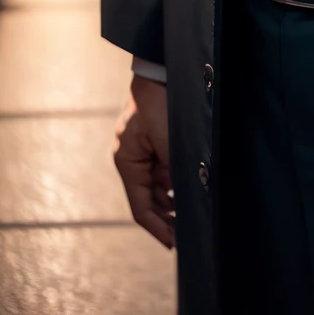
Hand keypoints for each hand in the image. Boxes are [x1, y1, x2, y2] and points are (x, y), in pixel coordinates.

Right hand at [113, 75, 174, 247]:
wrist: (159, 72)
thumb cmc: (161, 103)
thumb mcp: (169, 139)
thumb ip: (175, 170)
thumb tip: (185, 196)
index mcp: (127, 162)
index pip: (140, 206)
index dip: (157, 227)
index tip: (173, 242)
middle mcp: (130, 161)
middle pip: (146, 200)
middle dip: (165, 219)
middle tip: (185, 235)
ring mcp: (140, 153)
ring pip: (154, 189)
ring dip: (169, 205)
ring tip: (187, 220)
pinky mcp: (151, 145)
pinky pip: (160, 174)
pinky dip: (171, 187)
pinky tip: (184, 196)